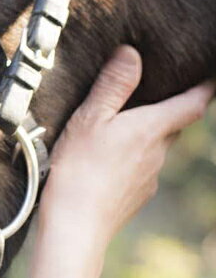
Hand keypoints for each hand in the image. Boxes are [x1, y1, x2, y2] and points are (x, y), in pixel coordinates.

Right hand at [15, 45, 213, 277]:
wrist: (76, 223)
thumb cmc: (80, 166)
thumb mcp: (91, 116)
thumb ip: (113, 85)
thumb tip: (133, 53)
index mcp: (150, 129)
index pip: (191, 105)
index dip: (205, 88)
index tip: (211, 75)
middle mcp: (158, 153)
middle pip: (173, 125)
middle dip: (170, 107)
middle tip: (158, 88)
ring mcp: (150, 176)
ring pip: (156, 145)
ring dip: (146, 131)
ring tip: (120, 122)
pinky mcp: (138, 193)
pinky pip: (142, 165)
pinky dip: (132, 153)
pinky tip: (106, 156)